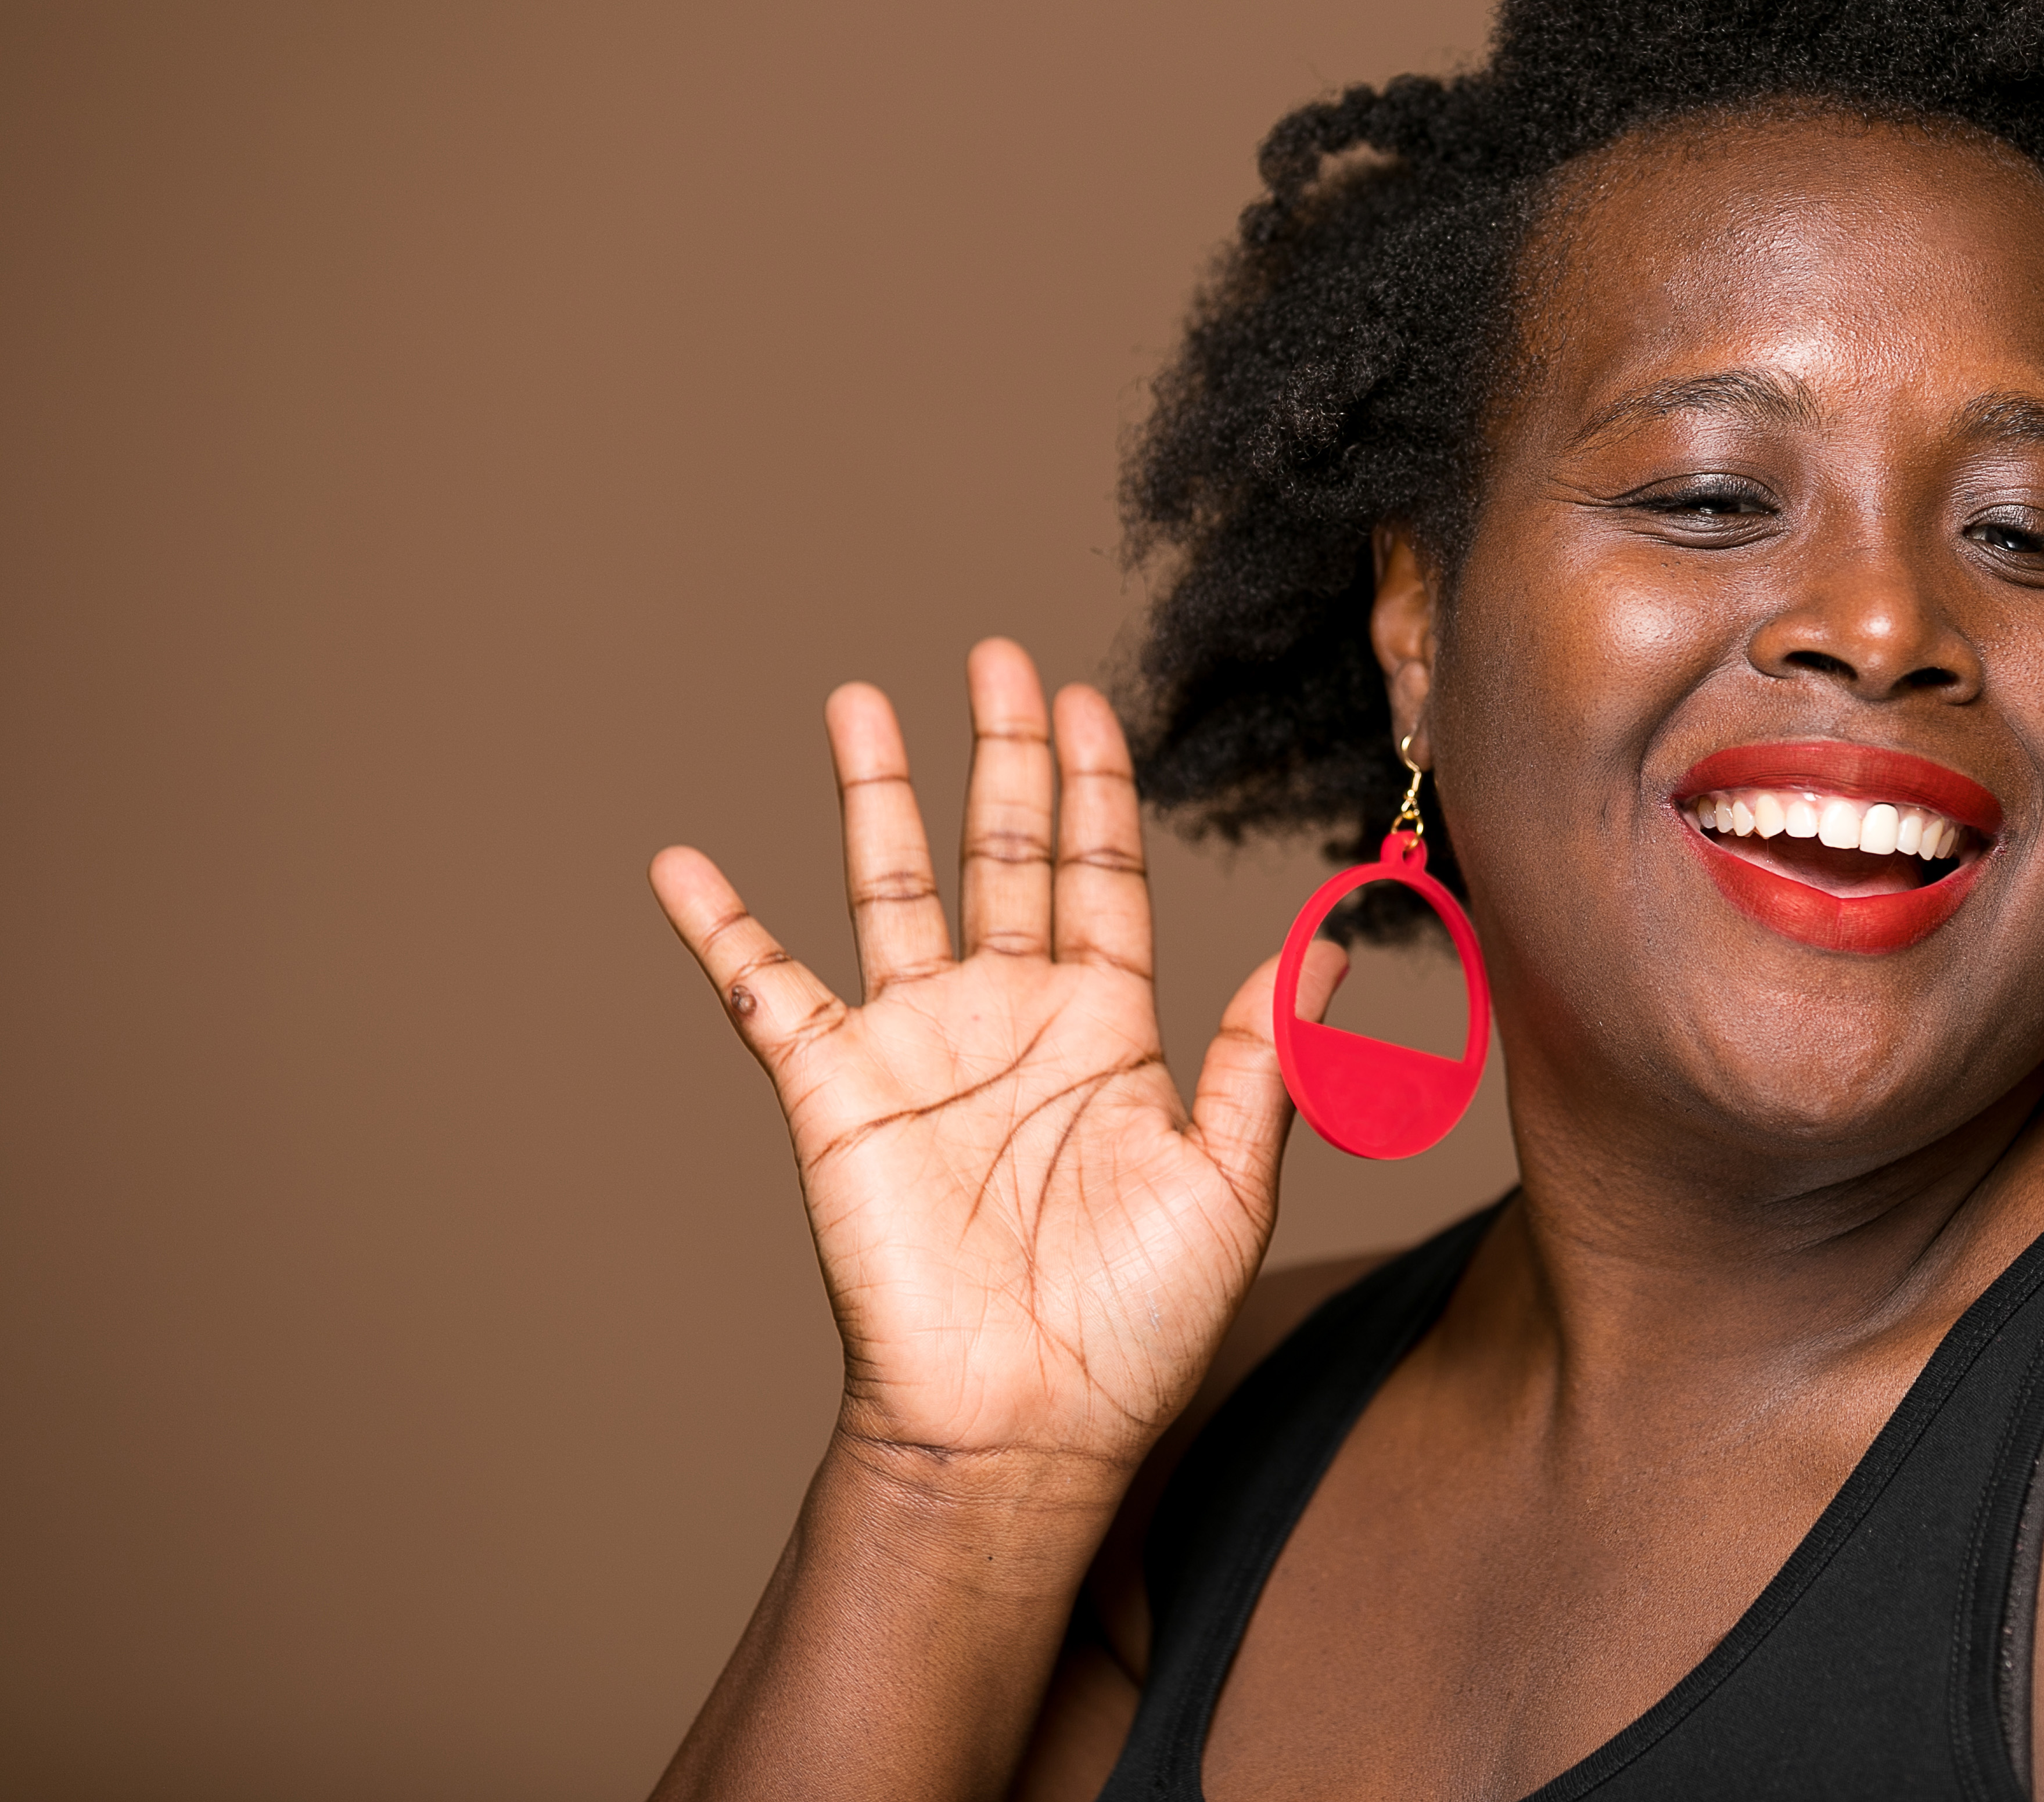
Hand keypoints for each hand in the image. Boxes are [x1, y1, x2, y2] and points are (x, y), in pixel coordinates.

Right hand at [650, 640, 1339, 1476]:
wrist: (1027, 1423)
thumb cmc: (1136, 1325)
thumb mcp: (1230, 1182)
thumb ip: (1265, 1060)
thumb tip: (1323, 951)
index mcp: (1105, 1028)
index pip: (1099, 873)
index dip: (1094, 788)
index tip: (1086, 699)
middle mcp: (1009, 1016)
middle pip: (1002, 851)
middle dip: (1001, 753)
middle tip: (999, 656)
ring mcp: (917, 1046)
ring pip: (890, 887)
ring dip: (876, 795)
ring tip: (858, 702)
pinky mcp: (834, 1091)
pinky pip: (764, 989)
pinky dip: (719, 926)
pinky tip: (683, 864)